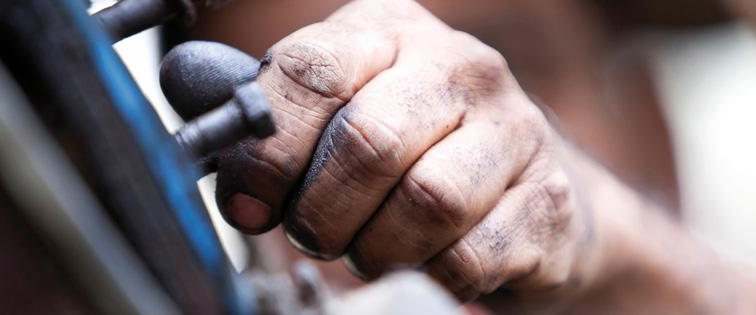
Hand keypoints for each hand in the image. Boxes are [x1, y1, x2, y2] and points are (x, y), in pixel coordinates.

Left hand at [215, 0, 597, 307]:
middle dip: (322, 213)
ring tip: (373, 249)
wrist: (537, 195)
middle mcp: (460, 67)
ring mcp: (515, 129)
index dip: (266, 153)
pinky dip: (432, 276)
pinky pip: (469, 256)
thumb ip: (279, 116)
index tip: (249, 206)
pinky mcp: (548, 198)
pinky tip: (428, 263)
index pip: (312, 72)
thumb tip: (207, 131)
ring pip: (425, 202)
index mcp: (392, 33)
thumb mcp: (346, 111)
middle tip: (316, 236)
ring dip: (377, 248)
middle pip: (369, 142)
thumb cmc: (420, 153)